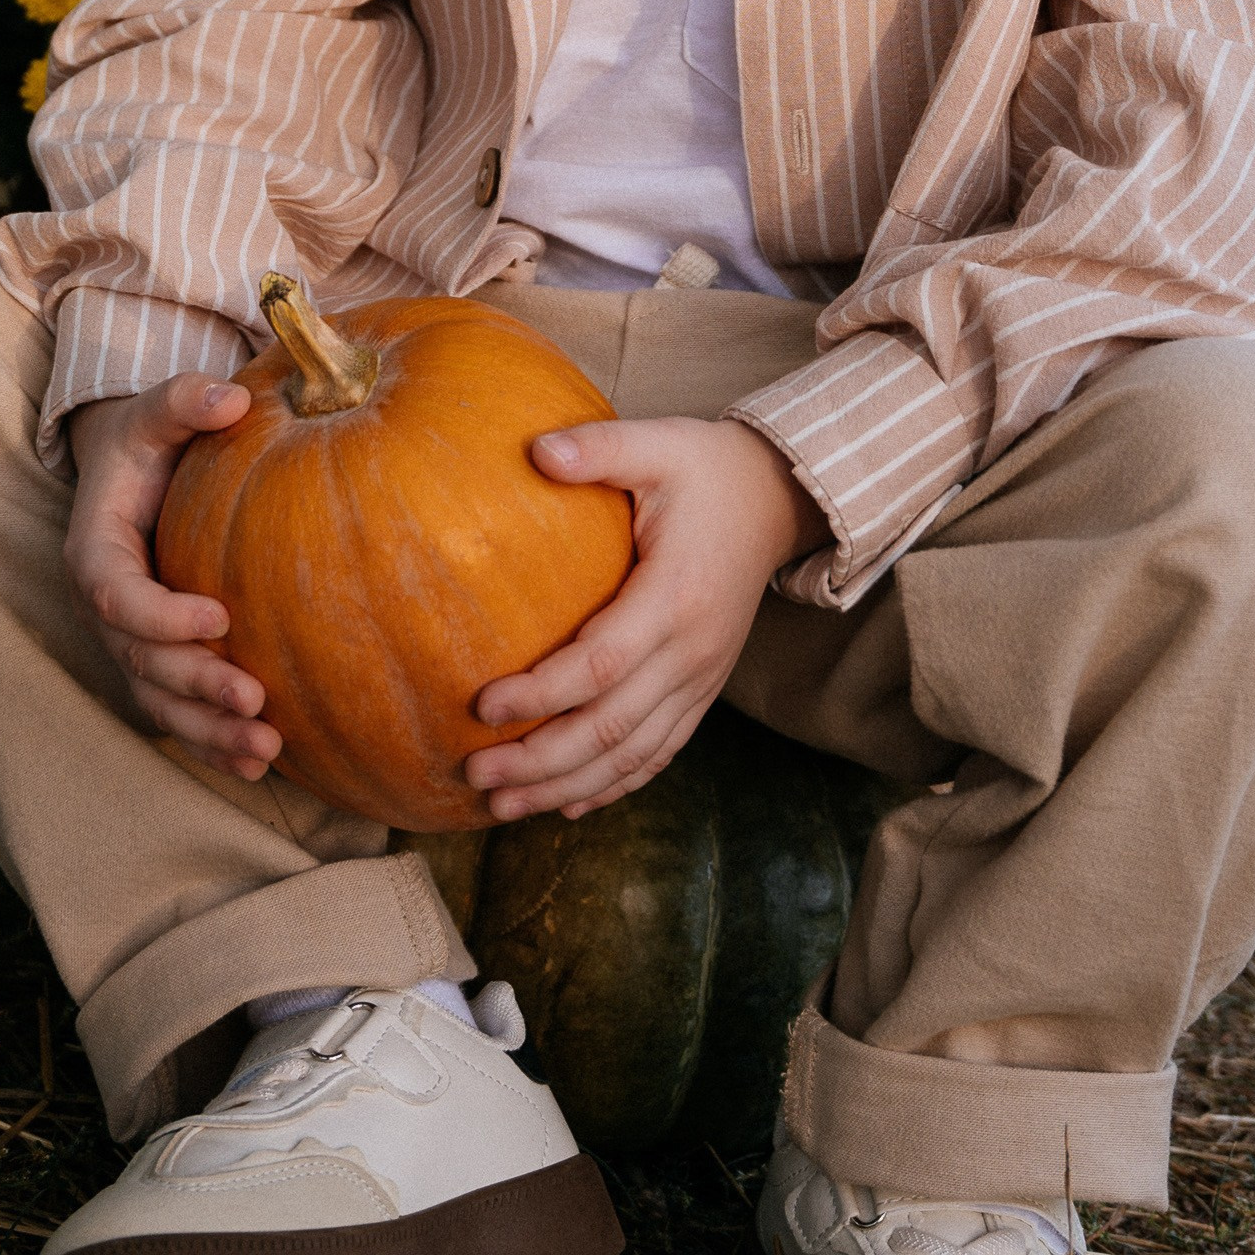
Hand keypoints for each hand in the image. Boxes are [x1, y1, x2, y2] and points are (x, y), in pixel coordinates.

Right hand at [63, 373, 281, 777]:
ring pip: (159, 703)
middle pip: (140, 663)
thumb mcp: (157, 410)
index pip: (114, 597)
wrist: (138, 473)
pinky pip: (180, 714)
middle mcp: (105, 610)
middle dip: (196, 685)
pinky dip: (214, 743)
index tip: (218, 616)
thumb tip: (232, 396)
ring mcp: (129, 645)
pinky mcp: (160, 666)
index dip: (160, 615)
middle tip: (255, 698)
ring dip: (208, 733)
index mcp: (94, 553)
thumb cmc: (150, 441)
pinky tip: (265, 763)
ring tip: (266, 748)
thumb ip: (186, 399)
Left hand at [464, 416, 827, 821]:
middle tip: (475, 775)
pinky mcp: (703, 689)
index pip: (602, 665)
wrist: (778, 502)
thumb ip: (599, 448)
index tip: (481, 705)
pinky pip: (659, 753)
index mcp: (675, 597)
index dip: (542, 693)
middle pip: (611, 728)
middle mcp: (692, 652)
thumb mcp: (658, 444)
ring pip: (632, 755)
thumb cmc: (706, 470)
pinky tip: (567, 804)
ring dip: (566, 787)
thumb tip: (536, 451)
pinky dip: (613, 785)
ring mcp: (702, 679)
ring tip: (502, 809)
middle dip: (540, 761)